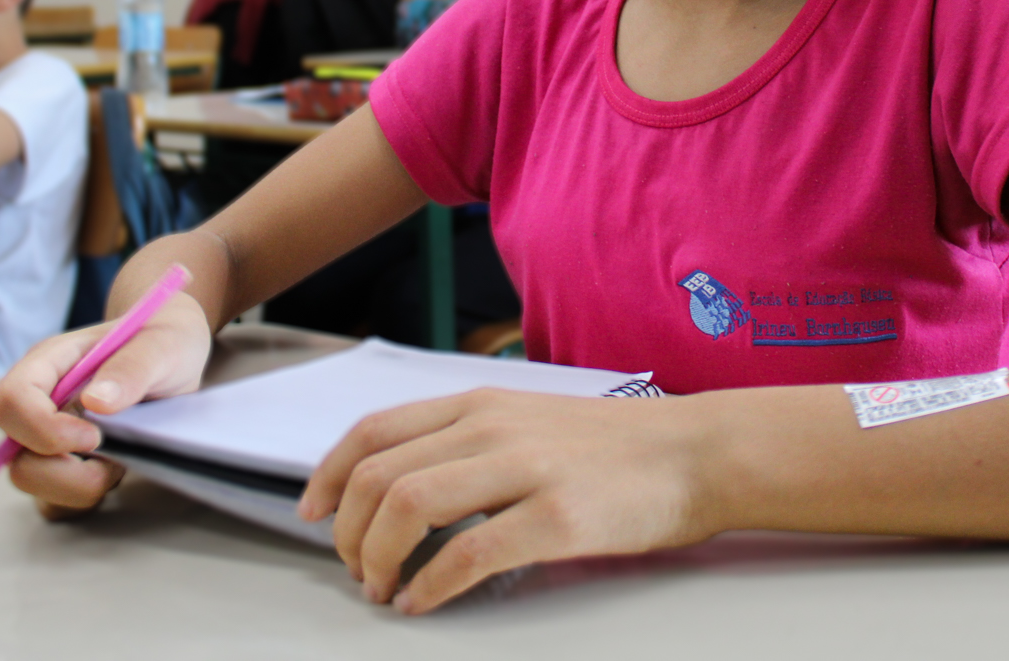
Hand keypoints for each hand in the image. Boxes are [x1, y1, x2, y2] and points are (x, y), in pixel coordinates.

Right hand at [0, 291, 213, 511]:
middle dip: (64, 471)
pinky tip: (112, 471)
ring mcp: (45, 435)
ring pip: (31, 482)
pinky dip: (81, 498)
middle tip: (113, 452)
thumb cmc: (162, 341)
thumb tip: (95, 402)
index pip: (10, 401)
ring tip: (118, 459)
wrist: (172, 354)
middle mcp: (38, 402)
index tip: (95, 435)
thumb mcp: (161, 345)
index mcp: (49, 363)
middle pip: (12, 454)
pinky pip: (52, 501)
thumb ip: (131, 368)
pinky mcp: (62, 464)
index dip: (44, 429)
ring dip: (78, 486)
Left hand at [301, 389, 716, 613]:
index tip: (313, 513)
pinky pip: (469, 554)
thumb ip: (470, 441)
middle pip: (381, 474)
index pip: (374, 431)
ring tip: (382, 589)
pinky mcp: (558, 518)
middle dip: (348, 531)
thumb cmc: (615, 447)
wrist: (696, 453)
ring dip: (378, 558)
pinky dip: (431, 586)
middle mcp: (494, 427)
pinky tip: (423, 603)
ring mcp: (526, 469)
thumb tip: (404, 488)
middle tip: (354, 569)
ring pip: (411, 505)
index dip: (328, 476)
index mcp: (481, 404)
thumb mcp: (530, 419)